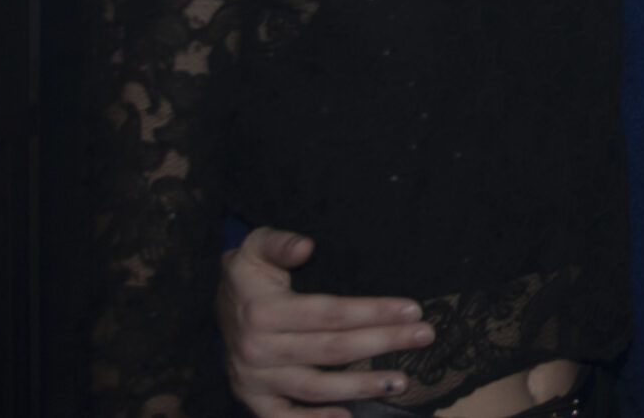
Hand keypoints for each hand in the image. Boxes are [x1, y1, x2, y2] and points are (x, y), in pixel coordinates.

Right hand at [217, 227, 431, 414]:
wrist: (220, 303)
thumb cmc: (250, 272)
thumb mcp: (257, 244)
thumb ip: (281, 243)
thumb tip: (306, 246)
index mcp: (262, 311)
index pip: (329, 314)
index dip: (372, 312)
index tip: (412, 309)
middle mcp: (257, 349)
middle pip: (331, 350)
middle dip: (383, 342)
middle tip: (424, 336)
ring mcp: (253, 378)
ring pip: (315, 387)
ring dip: (361, 386)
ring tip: (402, 379)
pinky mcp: (251, 398)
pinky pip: (283, 417)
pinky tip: (349, 416)